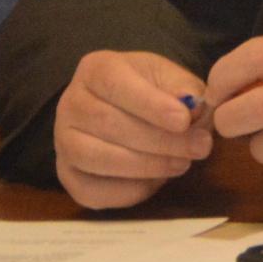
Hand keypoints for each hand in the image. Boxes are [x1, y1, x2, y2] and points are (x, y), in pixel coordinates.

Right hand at [53, 50, 212, 208]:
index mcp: (96, 70)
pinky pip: (92, 190)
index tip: (184, 121)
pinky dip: (127, 191)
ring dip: (145, 166)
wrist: (127, 111)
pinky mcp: (67, 175)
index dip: (150, 104)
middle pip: (107, 123)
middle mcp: (70, 104)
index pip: (115, 84)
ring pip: (96, 158)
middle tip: (199, 147)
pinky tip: (157, 181)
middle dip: (159, 140)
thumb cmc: (152, 90)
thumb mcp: (171, 77)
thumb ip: (184, 88)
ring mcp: (62, 141)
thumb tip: (194, 108)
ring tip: (183, 163)